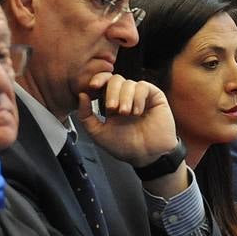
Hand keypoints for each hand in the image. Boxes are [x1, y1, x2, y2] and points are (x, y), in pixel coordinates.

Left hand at [76, 74, 187, 197]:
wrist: (144, 156)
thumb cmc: (123, 146)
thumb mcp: (97, 132)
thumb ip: (85, 115)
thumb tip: (82, 95)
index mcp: (111, 102)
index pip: (104, 82)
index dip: (98, 79)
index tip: (92, 86)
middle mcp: (125, 97)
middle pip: (115, 80)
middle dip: (111, 92)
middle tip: (113, 108)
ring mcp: (140, 96)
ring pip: (129, 83)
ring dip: (125, 98)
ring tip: (126, 113)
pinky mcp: (154, 97)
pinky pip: (143, 87)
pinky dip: (138, 98)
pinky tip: (137, 111)